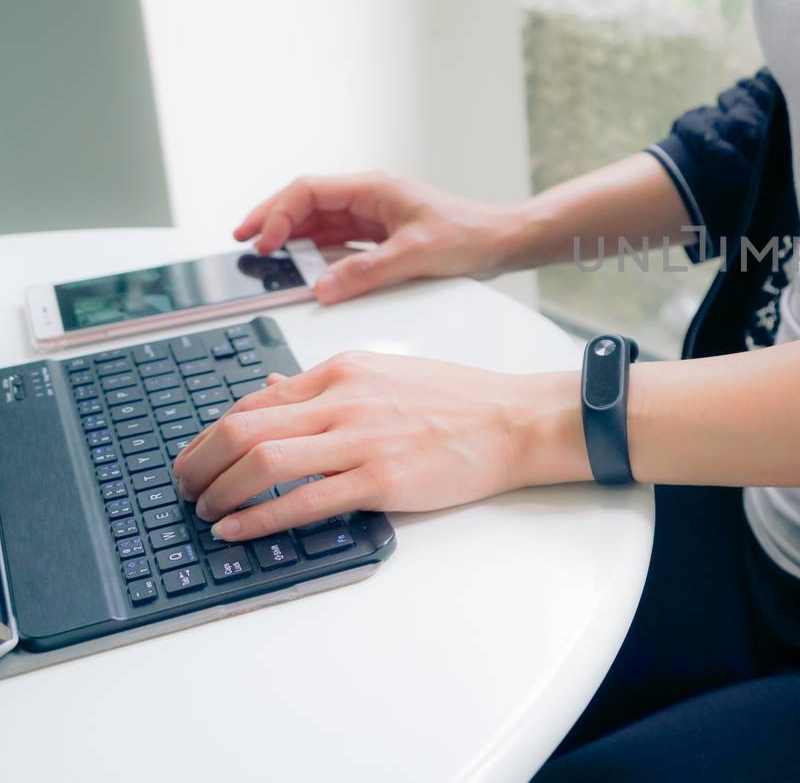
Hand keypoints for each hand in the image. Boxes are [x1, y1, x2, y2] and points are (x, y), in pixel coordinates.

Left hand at [171, 352, 587, 540]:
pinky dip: (258, 519)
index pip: (256, 400)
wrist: (514, 421)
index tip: (198, 457)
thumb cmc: (459, 401)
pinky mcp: (381, 479)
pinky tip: (236, 530)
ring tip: (205, 512)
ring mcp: (361, 439)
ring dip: (219, 492)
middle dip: (198, 462)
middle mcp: (344, 399)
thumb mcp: (385, 373)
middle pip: (243, 427)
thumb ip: (327, 384)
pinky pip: (303, 501)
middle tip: (183, 488)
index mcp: (342, 371)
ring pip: (263, 461)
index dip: (212, 433)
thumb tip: (273, 386)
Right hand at [235, 172, 521, 303]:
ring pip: (319, 223)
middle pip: (306, 203)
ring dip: (293, 240)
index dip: (277, 213)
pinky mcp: (381, 236)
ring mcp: (374, 216)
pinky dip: (316, 254)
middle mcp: (369, 197)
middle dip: (272, 221)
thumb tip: (322, 287)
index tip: (260, 240)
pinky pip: (338, 241)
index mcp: (374, 187)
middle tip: (244, 244)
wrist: (503, 242)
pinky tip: (303, 268)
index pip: (309, 192)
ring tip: (265, 260)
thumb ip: (366, 272)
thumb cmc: (470, 236)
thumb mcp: (415, 255)